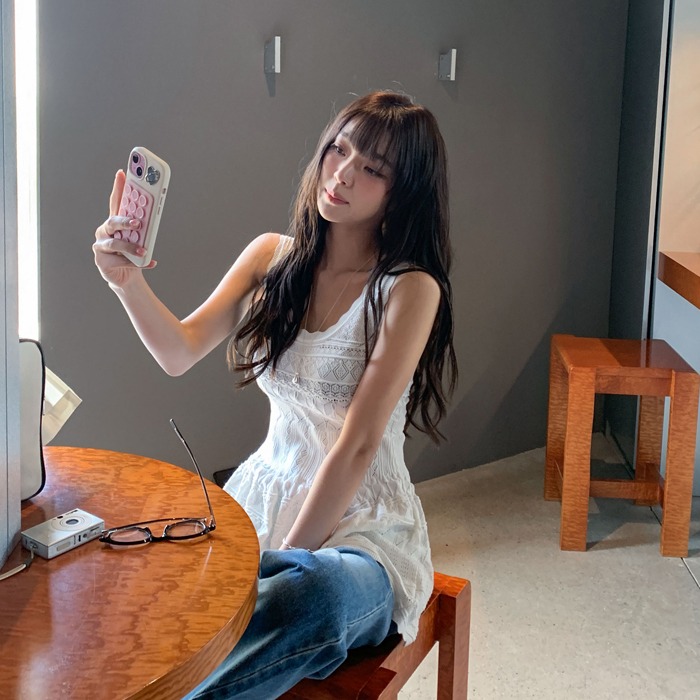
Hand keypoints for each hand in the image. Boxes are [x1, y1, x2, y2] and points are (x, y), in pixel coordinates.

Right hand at [92, 170, 156, 288]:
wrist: (127, 276)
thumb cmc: (132, 253)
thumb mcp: (139, 238)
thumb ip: (143, 228)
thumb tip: (153, 214)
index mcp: (114, 222)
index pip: (116, 201)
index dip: (118, 186)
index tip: (122, 172)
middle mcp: (104, 231)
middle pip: (113, 221)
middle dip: (125, 221)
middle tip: (138, 223)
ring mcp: (101, 245)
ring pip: (115, 242)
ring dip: (130, 246)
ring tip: (143, 250)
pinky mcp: (102, 260)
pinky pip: (121, 260)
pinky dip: (136, 262)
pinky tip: (149, 262)